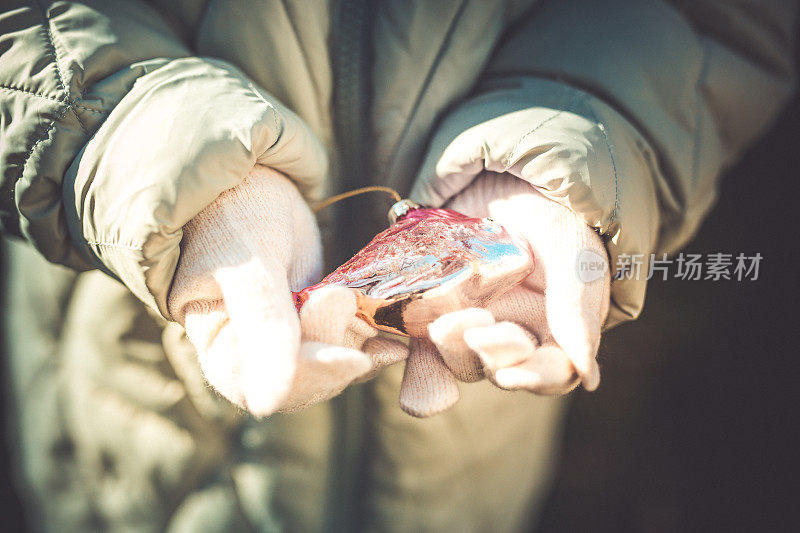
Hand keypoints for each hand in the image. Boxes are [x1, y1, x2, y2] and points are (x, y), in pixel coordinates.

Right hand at [168, 166, 382, 415]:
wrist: (248, 172)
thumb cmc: (233, 212)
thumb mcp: (247, 264)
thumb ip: (261, 325)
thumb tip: (267, 406)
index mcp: (221, 350)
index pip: (265, 389)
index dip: (311, 379)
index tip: (352, 356)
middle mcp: (255, 355)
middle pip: (307, 383)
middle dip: (340, 353)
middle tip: (349, 302)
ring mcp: (292, 336)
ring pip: (334, 363)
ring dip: (362, 345)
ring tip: (383, 319)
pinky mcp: (320, 317)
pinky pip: (350, 338)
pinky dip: (374, 334)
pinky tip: (399, 332)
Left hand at [399, 171, 610, 416]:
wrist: (504, 175)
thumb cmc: (554, 214)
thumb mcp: (573, 251)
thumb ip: (579, 306)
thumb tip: (589, 375)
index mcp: (555, 331)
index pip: (551, 372)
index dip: (535, 378)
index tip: (514, 374)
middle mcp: (511, 335)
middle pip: (499, 367)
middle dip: (488, 353)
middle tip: (474, 329)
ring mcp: (469, 325)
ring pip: (457, 359)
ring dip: (449, 349)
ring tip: (443, 324)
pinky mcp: (430, 311)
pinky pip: (418, 345)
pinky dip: (408, 358)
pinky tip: (400, 362)